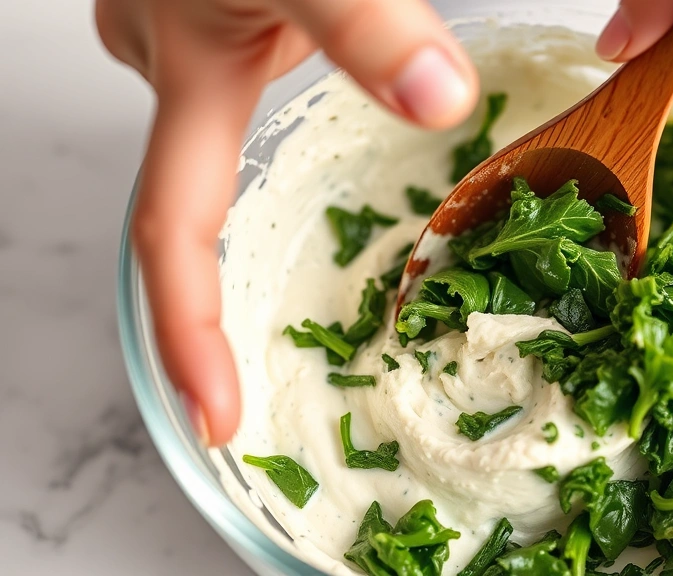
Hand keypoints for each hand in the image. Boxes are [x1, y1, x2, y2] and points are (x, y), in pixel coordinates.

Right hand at [96, 0, 477, 445]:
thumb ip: (358, 18)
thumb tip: (439, 98)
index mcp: (190, 70)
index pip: (176, 236)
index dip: (190, 338)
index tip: (222, 419)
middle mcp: (180, 59)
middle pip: (199, 191)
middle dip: (237, 250)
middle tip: (295, 312)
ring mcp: (197, 29)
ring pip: (230, 126)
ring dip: (282, 165)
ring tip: (370, 206)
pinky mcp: (227, 3)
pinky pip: (254, 70)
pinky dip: (298, 92)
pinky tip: (356, 83)